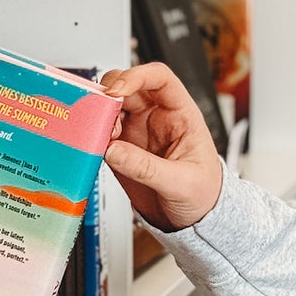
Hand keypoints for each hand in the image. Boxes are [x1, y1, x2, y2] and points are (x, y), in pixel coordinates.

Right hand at [100, 63, 223, 231]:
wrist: (195, 219)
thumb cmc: (203, 193)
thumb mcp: (182, 183)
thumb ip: (147, 168)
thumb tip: (114, 151)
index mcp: (181, 115)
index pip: (160, 79)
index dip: (137, 76)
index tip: (117, 89)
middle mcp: (156, 117)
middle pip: (127, 88)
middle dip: (109, 95)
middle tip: (99, 113)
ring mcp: (137, 131)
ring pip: (110, 107)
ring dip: (98, 116)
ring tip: (98, 137)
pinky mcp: (121, 149)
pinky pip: (101, 133)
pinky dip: (91, 136)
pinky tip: (92, 148)